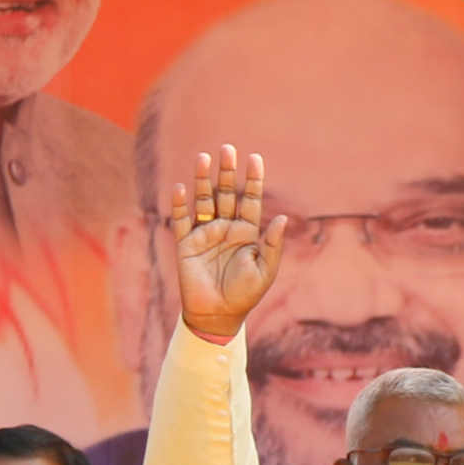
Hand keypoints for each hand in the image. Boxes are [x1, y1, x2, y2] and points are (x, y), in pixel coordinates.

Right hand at [164, 144, 287, 344]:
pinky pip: (182, 220)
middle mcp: (226, 228)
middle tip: (228, 149)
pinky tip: (182, 189)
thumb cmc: (245, 294)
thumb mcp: (264, 270)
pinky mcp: (185, 244)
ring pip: (204, 200)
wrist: (219, 315)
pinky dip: (181, 205)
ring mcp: (205, 234)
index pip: (251, 200)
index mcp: (247, 233)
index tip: (255, 158)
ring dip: (204, 180)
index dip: (253, 180)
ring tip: (205, 158)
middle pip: (226, 194)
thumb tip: (282, 219)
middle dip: (227, 172)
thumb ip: (271, 245)